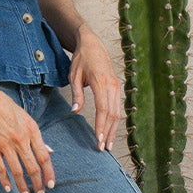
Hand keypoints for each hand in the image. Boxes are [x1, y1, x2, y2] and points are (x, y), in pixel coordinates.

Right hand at [0, 79, 55, 192]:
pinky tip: (8, 189)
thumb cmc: (5, 106)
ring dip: (23, 186)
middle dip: (38, 183)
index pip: (44, 157)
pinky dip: (5, 180)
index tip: (51, 185)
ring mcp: (5, 143)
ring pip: (17, 171)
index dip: (49, 173)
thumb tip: (49, 151)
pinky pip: (0, 168)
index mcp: (32, 130)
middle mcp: (21, 138)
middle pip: (33, 167)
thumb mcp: (26, 118)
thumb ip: (37, 136)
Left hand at [68, 26, 121, 150]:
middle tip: (102, 148)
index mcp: (100, 82)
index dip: (101, 125)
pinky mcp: (117, 87)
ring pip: (117, 112)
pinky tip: (110, 130)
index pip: (103, 109)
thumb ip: (76, 94)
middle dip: (108, 132)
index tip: (98, 139)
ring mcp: (116, 86)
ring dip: (113, 129)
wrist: (92, 44)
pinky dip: (115, 121)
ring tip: (107, 144)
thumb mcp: (74, 75)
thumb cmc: (81, 60)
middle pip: (112, 114)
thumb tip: (75, 111)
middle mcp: (111, 85)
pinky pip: (117, 107)